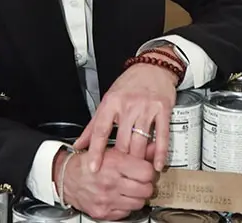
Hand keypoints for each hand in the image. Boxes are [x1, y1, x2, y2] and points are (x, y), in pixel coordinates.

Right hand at [55, 147, 154, 219]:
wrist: (66, 177)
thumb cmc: (88, 162)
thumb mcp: (111, 150)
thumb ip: (135, 150)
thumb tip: (154, 149)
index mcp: (114, 163)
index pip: (147, 172)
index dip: (149, 170)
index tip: (147, 169)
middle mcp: (111, 182)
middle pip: (146, 189)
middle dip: (146, 184)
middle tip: (141, 180)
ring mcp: (107, 199)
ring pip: (139, 203)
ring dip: (138, 196)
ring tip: (131, 188)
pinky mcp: (104, 212)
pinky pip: (127, 212)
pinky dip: (127, 205)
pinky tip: (121, 196)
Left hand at [74, 55, 177, 172]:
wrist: (153, 67)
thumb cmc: (129, 84)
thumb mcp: (108, 99)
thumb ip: (93, 125)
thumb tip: (79, 144)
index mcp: (111, 102)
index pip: (100, 129)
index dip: (95, 150)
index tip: (93, 166)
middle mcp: (128, 105)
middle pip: (122, 141)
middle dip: (121, 160)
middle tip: (119, 174)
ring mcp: (146, 108)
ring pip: (140, 141)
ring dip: (139, 160)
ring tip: (136, 173)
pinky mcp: (162, 110)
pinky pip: (161, 136)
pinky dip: (159, 153)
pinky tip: (156, 164)